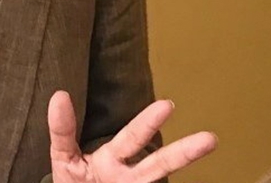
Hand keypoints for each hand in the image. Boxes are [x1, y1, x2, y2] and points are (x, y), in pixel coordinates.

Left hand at [48, 92, 216, 182]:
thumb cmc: (76, 180)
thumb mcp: (64, 156)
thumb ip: (62, 130)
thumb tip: (59, 95)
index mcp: (113, 158)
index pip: (132, 138)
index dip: (147, 123)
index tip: (168, 106)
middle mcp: (130, 175)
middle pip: (159, 162)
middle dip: (183, 151)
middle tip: (207, 138)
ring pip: (160, 175)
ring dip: (184, 162)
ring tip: (211, 146)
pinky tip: (193, 177)